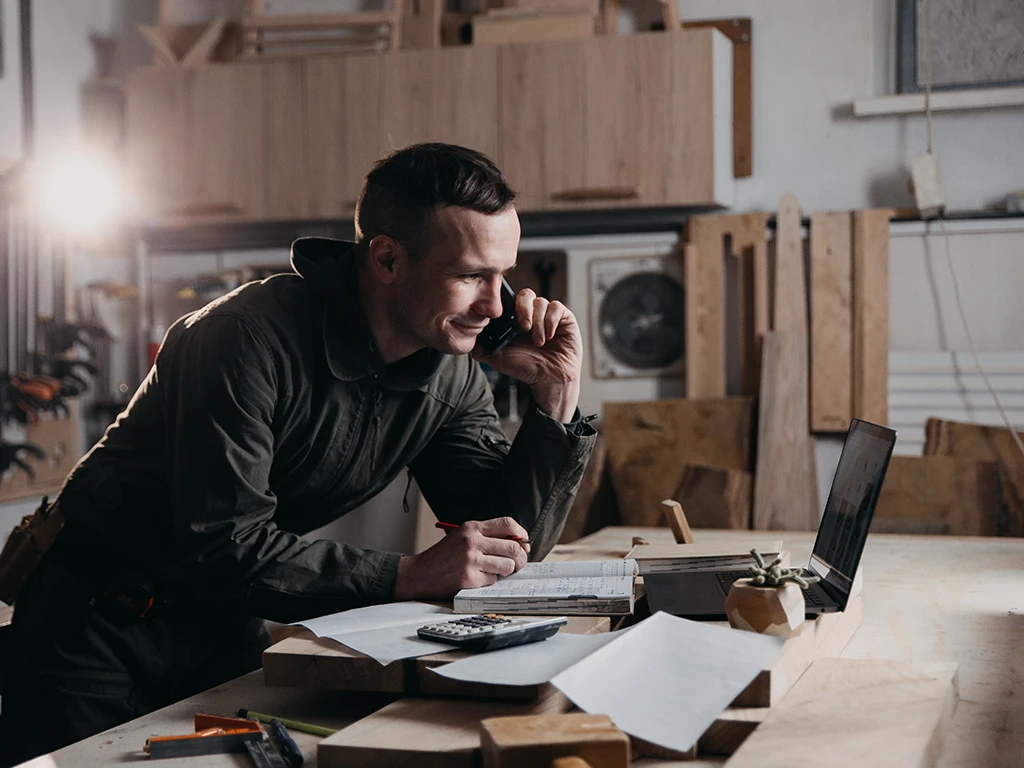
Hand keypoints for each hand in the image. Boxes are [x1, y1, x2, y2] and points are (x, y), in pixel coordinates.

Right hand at [392, 518, 531, 600]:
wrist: (418, 573)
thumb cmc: (442, 556)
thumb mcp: (462, 537)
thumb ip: (486, 536)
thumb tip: (518, 543)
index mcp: (472, 527)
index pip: (507, 524)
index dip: (521, 534)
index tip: (524, 543)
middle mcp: (472, 541)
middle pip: (513, 547)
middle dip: (520, 558)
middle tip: (516, 564)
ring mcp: (470, 560)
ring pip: (507, 566)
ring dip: (504, 571)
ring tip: (493, 571)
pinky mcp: (469, 578)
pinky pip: (493, 580)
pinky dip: (488, 581)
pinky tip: (476, 578)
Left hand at [473, 289, 581, 421]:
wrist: (549, 381)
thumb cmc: (526, 369)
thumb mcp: (498, 358)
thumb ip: (482, 347)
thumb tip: (469, 336)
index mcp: (516, 319)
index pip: (510, 299)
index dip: (507, 305)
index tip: (506, 320)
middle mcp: (533, 314)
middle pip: (526, 294)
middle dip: (523, 309)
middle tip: (523, 328)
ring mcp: (548, 316)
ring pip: (541, 302)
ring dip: (538, 323)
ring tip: (539, 342)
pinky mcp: (565, 319)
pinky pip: (557, 307)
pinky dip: (551, 321)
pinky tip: (550, 336)